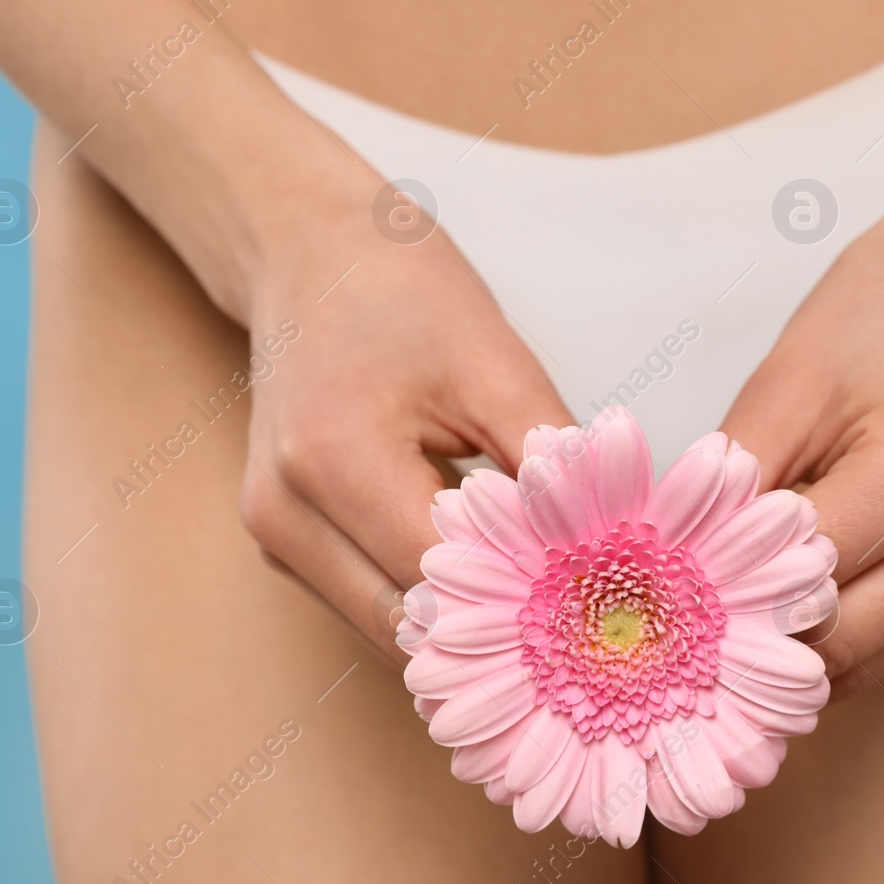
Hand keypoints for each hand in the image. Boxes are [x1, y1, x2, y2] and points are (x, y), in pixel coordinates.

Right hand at [236, 179, 572, 664]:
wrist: (306, 252)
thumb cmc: (400, 289)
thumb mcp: (493, 360)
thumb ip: (549, 462)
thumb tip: (607, 547)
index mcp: (331, 461)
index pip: (445, 579)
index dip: (528, 598)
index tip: (604, 607)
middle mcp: (286, 516)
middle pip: (409, 626)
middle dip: (497, 630)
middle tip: (585, 629)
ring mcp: (276, 536)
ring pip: (388, 626)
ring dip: (463, 622)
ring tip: (545, 601)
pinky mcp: (286, 541)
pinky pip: (370, 599)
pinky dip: (432, 598)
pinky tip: (492, 574)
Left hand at [722, 155, 883, 698]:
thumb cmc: (883, 311)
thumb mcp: (787, 382)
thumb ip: (734, 487)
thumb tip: (676, 576)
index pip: (810, 585)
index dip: (726, 601)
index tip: (659, 602)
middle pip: (844, 645)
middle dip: (756, 638)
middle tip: (679, 622)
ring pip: (869, 662)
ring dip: (794, 647)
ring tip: (730, 608)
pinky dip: (835, 634)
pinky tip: (788, 598)